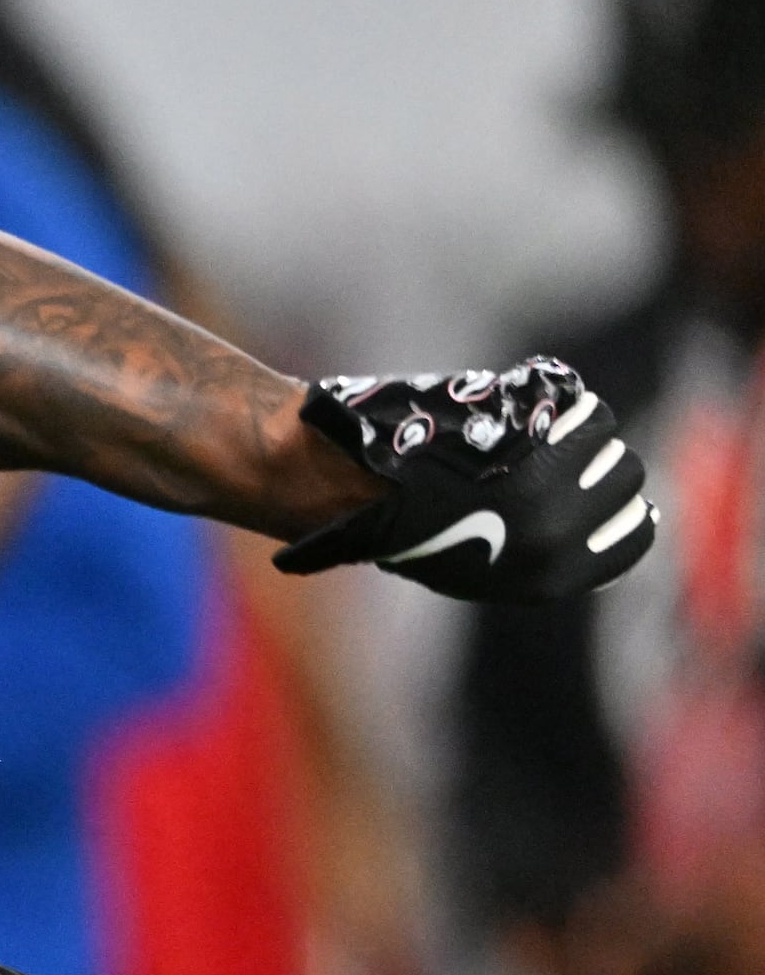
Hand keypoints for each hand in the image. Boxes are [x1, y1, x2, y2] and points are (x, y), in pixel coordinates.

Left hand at [275, 358, 656, 601]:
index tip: (601, 488)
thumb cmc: (395, 525)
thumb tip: (600, 527)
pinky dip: (557, 396)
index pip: (635, 536)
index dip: (622, 508)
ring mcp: (547, 481)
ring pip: (604, 434)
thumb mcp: (476, 566)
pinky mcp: (528, 434)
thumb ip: (538, 555)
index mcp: (549, 577)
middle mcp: (558, 533)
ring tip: (532, 426)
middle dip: (600, 458)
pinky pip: (575, 402)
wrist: (338, 484)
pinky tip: (519, 403)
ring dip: (579, 424)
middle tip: (558, 450)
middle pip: (627, 474)